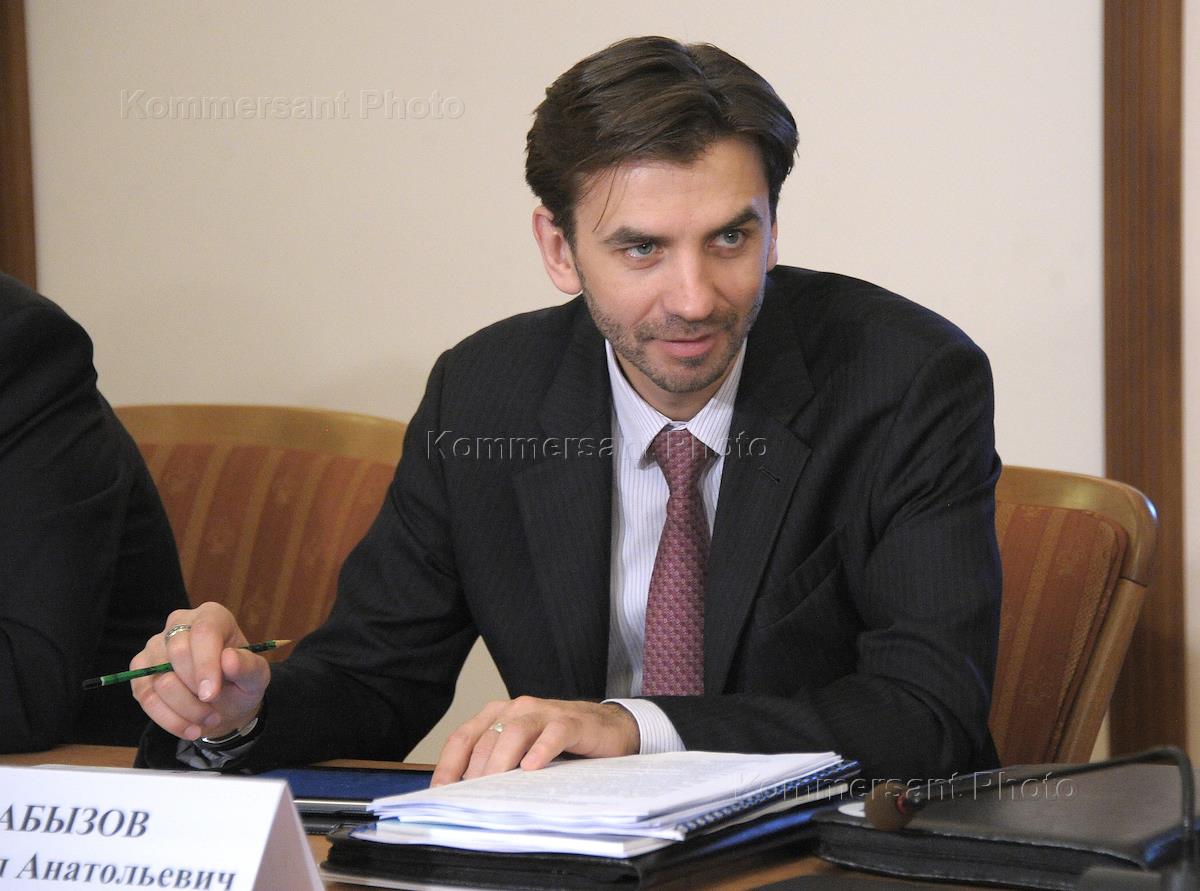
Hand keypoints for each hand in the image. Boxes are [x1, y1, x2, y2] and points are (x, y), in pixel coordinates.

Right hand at [130, 602, 268, 741]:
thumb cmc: (240, 682)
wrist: (222, 703)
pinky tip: (190, 728)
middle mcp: (179, 624)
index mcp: (212, 616)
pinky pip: (145, 697)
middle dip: (195, 689)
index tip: (211, 694)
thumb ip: (248, 666)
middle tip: (213, 711)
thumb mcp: (256, 677)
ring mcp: (155, 646)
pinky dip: (168, 719)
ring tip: (208, 720)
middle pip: (177, 652)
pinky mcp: (140, 670)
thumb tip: (229, 659)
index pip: (204, 631)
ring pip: (160, 679)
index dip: (206, 663)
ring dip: (185, 709)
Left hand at [431, 696, 638, 785]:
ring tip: (495, 788)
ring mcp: (546, 713)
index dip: (448, 766)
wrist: (609, 727)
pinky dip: (541, 749)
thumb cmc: (560, 744)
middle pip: (486, 739)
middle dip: (476, 772)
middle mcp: (518, 709)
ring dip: (501, 761)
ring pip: (514, 732)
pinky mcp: (573, 721)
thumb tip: (464, 797)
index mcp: (498, 716)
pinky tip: (533, 767)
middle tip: (471, 801)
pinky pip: (553, 733)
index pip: (463, 738)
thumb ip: (497, 765)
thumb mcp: (523, 753)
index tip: (439, 794)